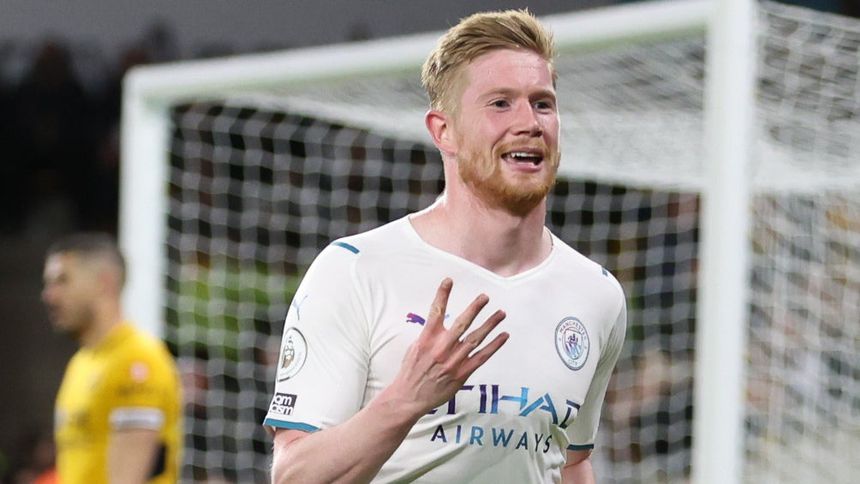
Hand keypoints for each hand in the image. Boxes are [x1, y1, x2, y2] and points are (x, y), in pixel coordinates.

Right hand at [388, 277, 508, 416]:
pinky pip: (481, 357)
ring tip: (500, 313)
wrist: (410, 396)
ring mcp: (453, 361)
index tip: (449, 280)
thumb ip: (429, 335)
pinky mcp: (462, 373)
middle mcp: (442, 348)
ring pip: (475, 339)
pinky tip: (503, 336)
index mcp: (427, 338)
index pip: (435, 311)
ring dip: (489, 325)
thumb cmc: (411, 371)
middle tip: (485, 297)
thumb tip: (439, 323)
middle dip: (474, 308)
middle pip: (461, 323)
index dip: (442, 295)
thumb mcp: (415, 348)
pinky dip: (494, 346)